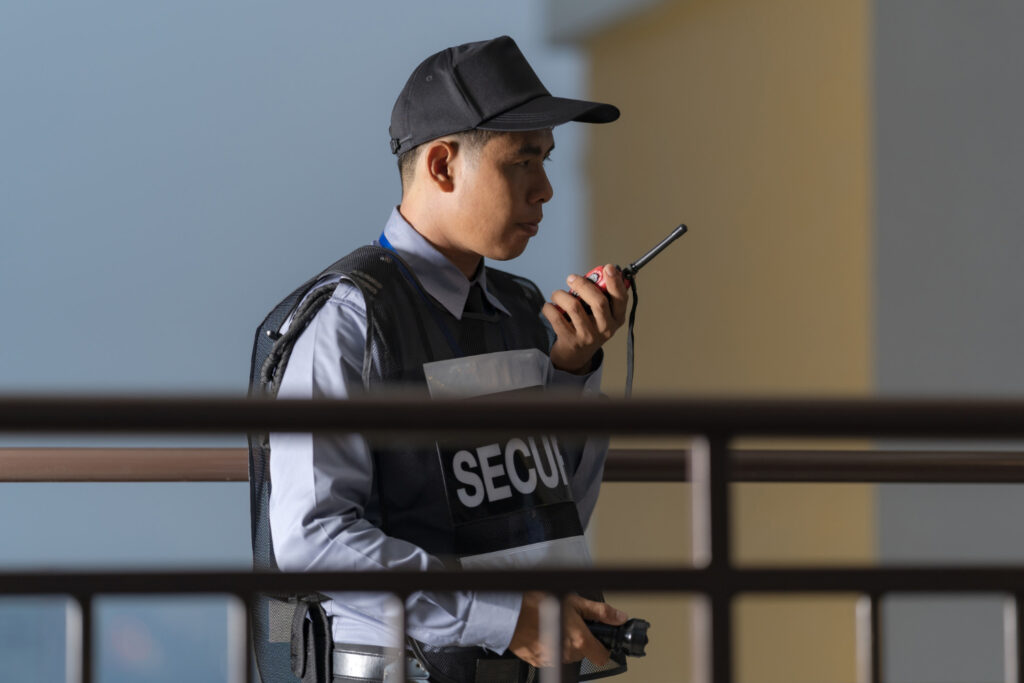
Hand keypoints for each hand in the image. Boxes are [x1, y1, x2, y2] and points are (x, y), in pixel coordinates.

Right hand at [508, 592, 628, 667]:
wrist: (509, 611)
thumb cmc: (538, 603)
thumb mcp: (574, 601)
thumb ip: (600, 611)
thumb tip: (619, 617)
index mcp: (579, 641)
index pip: (602, 656)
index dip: (602, 646)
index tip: (598, 638)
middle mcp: (566, 654)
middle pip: (582, 653)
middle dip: (579, 640)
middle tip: (569, 621)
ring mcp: (551, 660)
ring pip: (566, 655)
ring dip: (563, 643)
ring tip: (553, 624)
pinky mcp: (537, 661)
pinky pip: (550, 657)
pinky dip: (549, 647)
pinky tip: (542, 632)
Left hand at [542, 264, 628, 373]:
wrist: (576, 354)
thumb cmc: (588, 325)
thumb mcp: (601, 313)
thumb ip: (601, 294)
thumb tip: (601, 271)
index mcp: (617, 318)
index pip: (621, 298)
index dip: (616, 282)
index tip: (608, 267)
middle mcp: (606, 329)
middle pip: (598, 301)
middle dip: (583, 284)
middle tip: (571, 278)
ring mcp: (588, 336)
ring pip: (574, 307)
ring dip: (561, 295)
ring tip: (557, 294)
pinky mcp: (571, 341)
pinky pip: (557, 318)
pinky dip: (549, 308)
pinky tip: (549, 306)